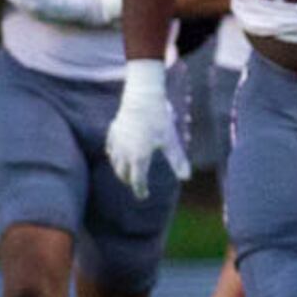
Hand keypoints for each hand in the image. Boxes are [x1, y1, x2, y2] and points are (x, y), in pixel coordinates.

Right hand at [104, 61, 171, 194]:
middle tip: (137, 185)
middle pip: (123, 174)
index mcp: (139, 158)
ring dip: (121, 170)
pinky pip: (110, 150)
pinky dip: (114, 157)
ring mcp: (116, 143)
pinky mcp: (112, 133)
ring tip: (128, 173)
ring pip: (115, 163)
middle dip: (130, 181)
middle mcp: (124, 153)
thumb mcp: (171, 141)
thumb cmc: (159, 120)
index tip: (143, 196)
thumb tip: (186, 178)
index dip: (140, 190)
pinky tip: (117, 156)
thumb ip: (177, 160)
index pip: (137, 181)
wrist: (141, 99)